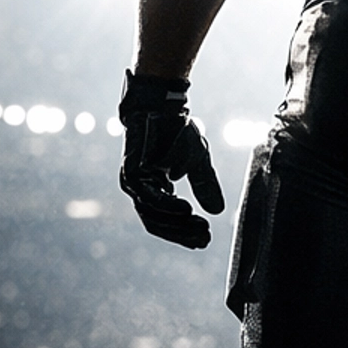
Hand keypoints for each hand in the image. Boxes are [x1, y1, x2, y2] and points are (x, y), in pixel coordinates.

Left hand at [118, 71, 224, 247]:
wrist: (161, 107)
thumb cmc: (176, 132)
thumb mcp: (197, 162)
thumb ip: (204, 186)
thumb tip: (217, 211)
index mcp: (155, 190)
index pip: (166, 221)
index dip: (184, 233)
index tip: (205, 240)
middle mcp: (142, 190)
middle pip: (158, 223)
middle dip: (182, 234)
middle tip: (204, 240)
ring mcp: (134, 183)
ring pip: (152, 215)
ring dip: (176, 224)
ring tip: (199, 227)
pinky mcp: (131, 173)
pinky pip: (149, 197)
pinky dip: (167, 206)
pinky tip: (186, 210)